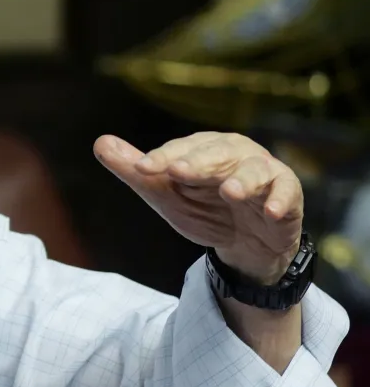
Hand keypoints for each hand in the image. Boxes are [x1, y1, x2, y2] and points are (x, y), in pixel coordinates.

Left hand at [94, 131, 303, 283]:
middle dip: (198, 163)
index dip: (161, 159)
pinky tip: (269, 211)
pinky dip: (279, 201)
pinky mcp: (286, 194)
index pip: (179, 151)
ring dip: (242, 180)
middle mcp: (234, 153)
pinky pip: (286, 193)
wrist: (244, 243)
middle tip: (178, 172)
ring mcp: (263, 172)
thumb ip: (136, 171)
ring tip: (229, 192)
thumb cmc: (204, 208)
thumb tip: (100, 143)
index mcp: (203, 148)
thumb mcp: (165, 193)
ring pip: (254, 170)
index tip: (142, 169)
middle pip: (216, 154)